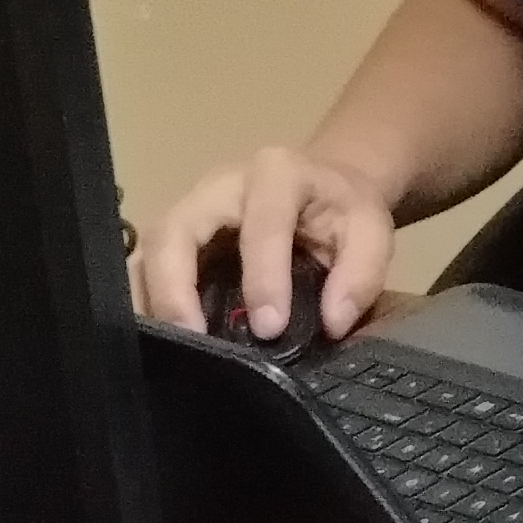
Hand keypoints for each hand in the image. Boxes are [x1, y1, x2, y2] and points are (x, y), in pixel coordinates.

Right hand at [132, 144, 397, 341]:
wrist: (324, 186)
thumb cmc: (344, 209)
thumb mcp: (373, 230)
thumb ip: (362, 275)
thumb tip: (332, 323)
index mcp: (277, 174)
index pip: (261, 225)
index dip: (263, 278)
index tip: (270, 329)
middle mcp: (220, 184)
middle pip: (175, 229)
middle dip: (174, 288)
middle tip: (191, 341)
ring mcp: (190, 207)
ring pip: (150, 249)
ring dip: (153, 300)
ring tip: (172, 349)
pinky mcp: (175, 233)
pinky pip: (149, 266)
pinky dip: (152, 302)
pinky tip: (168, 339)